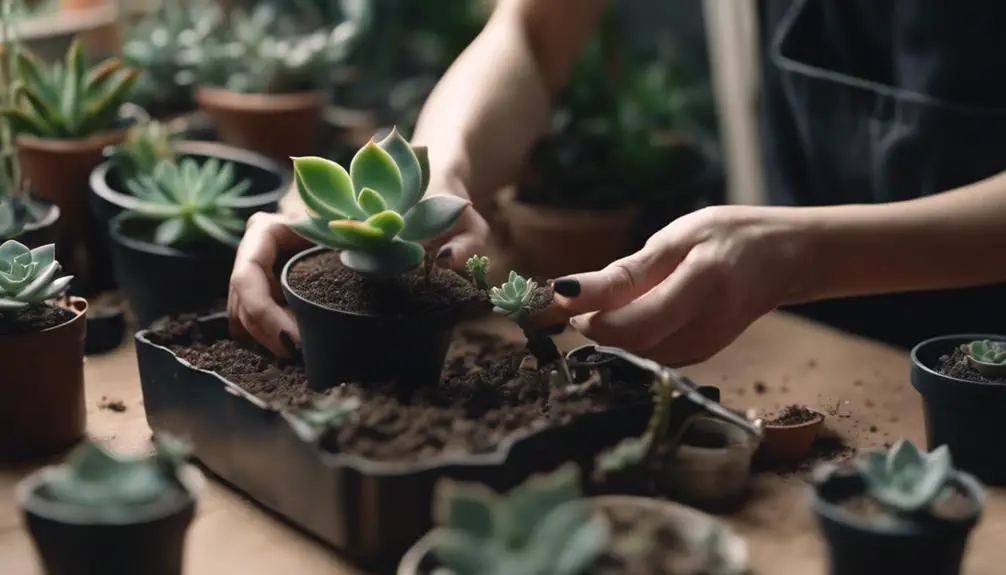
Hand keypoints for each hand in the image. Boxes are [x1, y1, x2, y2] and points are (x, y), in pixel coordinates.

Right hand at [227, 184, 488, 356]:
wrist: (430, 202)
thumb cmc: (436, 206)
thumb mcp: (459, 219)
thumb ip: (465, 236)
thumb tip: (447, 259)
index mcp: (312, 213)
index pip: (256, 248)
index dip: (259, 300)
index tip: (291, 340)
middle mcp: (291, 235)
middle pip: (244, 283)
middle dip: (258, 328)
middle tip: (297, 361)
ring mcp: (290, 259)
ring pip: (248, 300)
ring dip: (259, 335)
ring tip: (299, 362)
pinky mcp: (298, 281)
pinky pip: (266, 309)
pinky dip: (270, 335)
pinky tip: (299, 354)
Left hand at [550, 206, 811, 365]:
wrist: (786, 259)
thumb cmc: (729, 236)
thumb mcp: (677, 237)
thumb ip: (626, 273)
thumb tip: (568, 295)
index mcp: (700, 288)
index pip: (629, 323)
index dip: (584, 314)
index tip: (554, 298)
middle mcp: (702, 330)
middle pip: (624, 345)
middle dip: (589, 322)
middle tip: (575, 296)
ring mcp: (702, 350)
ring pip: (631, 354)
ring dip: (606, 330)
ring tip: (605, 298)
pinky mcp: (698, 358)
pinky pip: (647, 354)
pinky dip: (628, 335)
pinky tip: (632, 309)